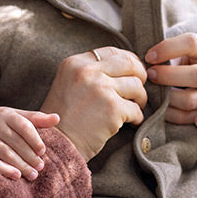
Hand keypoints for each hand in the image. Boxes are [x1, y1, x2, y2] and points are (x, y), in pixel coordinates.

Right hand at [0, 107, 59, 179]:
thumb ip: (36, 118)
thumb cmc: (1, 122)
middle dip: (29, 156)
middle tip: (41, 167)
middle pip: (15, 142)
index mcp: (7, 115)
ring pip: (5, 153)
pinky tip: (16, 176)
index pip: (23, 126)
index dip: (34, 139)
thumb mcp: (16, 116)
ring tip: (33, 175)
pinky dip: (3, 169)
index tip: (43, 151)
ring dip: (21, 165)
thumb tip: (57, 118)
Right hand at [40, 47, 147, 161]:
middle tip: (138, 90)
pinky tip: (130, 123)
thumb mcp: (67, 84)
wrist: (56, 145)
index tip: (132, 72)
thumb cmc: (63, 118)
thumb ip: (89, 72)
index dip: (127, 60)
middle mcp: (87, 71)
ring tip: (131, 109)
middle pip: (128, 63)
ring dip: (139, 99)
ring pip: (137, 86)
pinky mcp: (112, 108)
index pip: (111, 52)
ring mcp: (100, 88)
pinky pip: (137, 109)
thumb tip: (124, 64)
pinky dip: (136, 118)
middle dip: (140, 76)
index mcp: (74, 63)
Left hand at [145, 32, 196, 123]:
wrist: (192, 73)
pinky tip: (157, 104)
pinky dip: (168, 112)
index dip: (167, 49)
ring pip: (191, 99)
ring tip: (153, 91)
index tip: (149, 56)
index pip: (192, 43)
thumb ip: (164, 50)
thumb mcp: (176, 48)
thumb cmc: (178, 57)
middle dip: (167, 75)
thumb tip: (142, 62)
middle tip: (150, 74)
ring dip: (166, 96)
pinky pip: (185, 117)